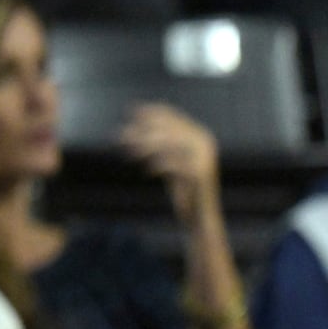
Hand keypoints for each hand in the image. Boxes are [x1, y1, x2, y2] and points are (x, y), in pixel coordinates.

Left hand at [119, 103, 220, 226]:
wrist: (202, 217)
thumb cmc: (184, 190)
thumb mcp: (172, 162)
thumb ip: (161, 144)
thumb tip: (134, 124)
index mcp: (202, 137)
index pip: (174, 116)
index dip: (152, 112)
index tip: (131, 111)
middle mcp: (206, 144)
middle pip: (168, 128)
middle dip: (143, 130)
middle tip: (121, 135)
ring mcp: (204, 159)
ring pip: (169, 144)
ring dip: (146, 146)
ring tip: (130, 152)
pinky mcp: (199, 176)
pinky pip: (174, 165)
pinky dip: (158, 166)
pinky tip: (148, 171)